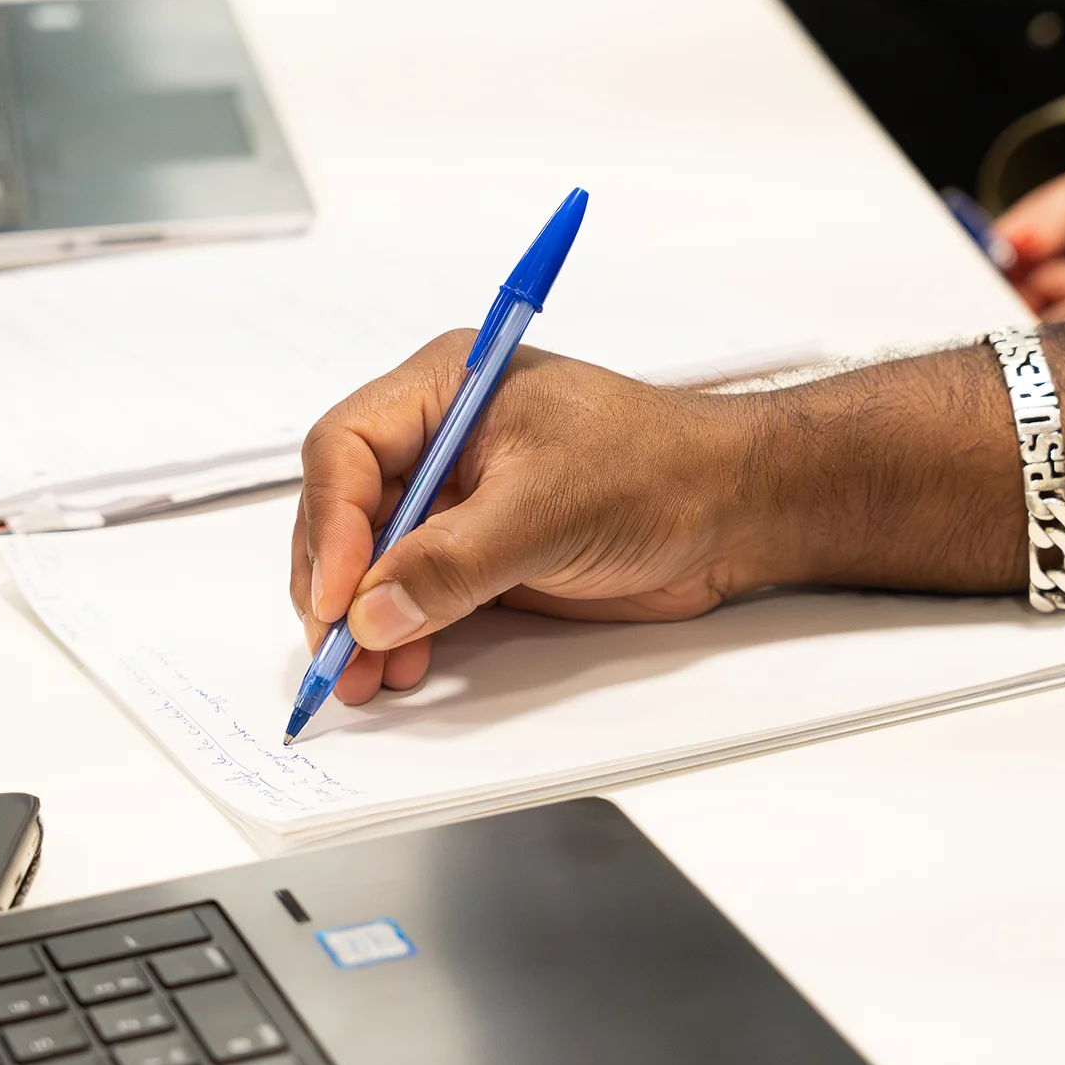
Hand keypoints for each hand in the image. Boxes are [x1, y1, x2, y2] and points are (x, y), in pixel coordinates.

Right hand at [289, 331, 773, 705]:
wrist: (733, 510)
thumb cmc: (658, 470)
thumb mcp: (548, 508)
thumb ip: (453, 563)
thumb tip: (373, 612)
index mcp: (445, 389)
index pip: (346, 448)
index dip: (332, 524)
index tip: (339, 596)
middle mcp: (439, 439)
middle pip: (347, 510)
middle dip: (336, 584)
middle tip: (337, 649)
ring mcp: (456, 499)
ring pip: (375, 560)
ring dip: (363, 620)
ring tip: (365, 676)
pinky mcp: (480, 552)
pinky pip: (417, 593)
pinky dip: (401, 632)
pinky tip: (401, 666)